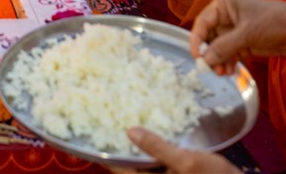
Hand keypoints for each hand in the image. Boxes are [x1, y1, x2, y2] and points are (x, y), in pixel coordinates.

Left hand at [119, 128, 240, 173]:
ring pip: (144, 161)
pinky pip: (158, 161)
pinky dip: (155, 147)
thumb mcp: (186, 161)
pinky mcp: (175, 173)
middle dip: (124, 143)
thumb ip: (157, 147)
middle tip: (113, 117)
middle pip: (130, 164)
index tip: (98, 129)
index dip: (108, 150)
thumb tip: (131, 131)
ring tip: (131, 118)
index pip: (119, 168)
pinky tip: (156, 130)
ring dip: (140, 144)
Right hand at [190, 0, 285, 74]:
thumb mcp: (247, 34)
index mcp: (223, 5)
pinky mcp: (244, 42)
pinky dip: (228, 62)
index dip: (197, 40)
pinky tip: (229, 71)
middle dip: (209, 54)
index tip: (197, 58)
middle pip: (209, 37)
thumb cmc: (275, 23)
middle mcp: (226, 16)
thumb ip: (224, 47)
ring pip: (218, 47)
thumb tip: (205, 60)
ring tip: (222, 73)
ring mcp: (235, 30)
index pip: (202, 23)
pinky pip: (229, 53)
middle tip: (211, 70)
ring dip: (218, 61)